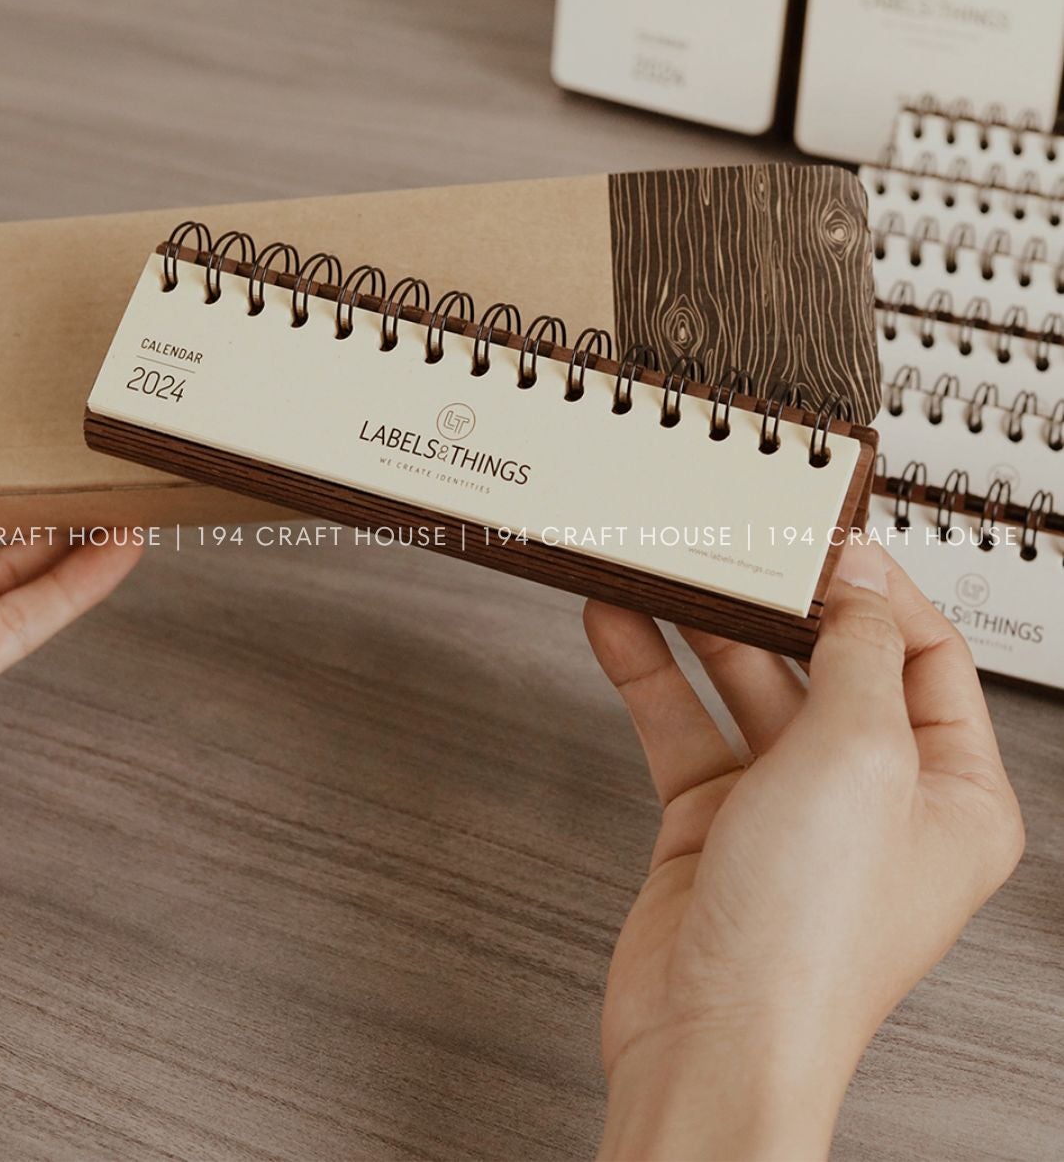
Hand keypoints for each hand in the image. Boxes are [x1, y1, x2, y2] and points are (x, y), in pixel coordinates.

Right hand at [585, 541, 1023, 1161]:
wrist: (712, 1039)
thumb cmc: (809, 939)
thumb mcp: (859, 755)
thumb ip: (857, 649)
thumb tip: (856, 579)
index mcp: (954, 792)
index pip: (926, 654)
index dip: (875, 588)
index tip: (819, 536)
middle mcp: (875, 798)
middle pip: (827, 662)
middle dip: (774, 602)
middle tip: (732, 544)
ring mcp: (790, 809)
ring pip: (744, 686)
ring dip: (700, 629)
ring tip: (664, 569)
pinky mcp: (713, 822)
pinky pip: (682, 724)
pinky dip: (650, 672)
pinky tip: (620, 627)